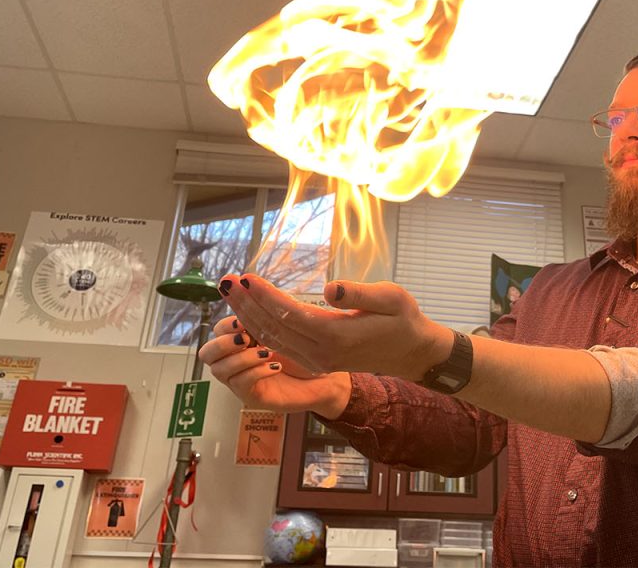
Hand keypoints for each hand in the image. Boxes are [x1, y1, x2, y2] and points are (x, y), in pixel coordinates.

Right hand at [198, 310, 348, 416]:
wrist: (326, 379)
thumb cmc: (307, 348)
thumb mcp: (288, 324)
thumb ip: (269, 307)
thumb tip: (249, 280)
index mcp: (241, 339)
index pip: (218, 330)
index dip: (227, 324)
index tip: (244, 320)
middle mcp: (235, 360)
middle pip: (207, 353)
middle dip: (223, 343)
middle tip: (246, 337)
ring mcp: (241, 380)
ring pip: (219, 370)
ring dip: (240, 358)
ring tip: (265, 352)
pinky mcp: (253, 397)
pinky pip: (241, 385)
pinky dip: (255, 372)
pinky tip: (275, 366)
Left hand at [224, 273, 452, 380]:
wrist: (413, 352)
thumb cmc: (404, 320)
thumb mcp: (392, 298)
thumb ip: (360, 293)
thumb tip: (330, 289)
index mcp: (337, 336)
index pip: (290, 314)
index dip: (265, 295)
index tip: (246, 277)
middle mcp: (322, 352)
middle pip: (273, 327)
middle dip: (246, 304)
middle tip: (224, 280)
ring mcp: (317, 359)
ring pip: (273, 338)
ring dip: (248, 315)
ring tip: (229, 293)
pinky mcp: (317, 360)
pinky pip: (281, 343)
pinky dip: (260, 327)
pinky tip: (247, 312)